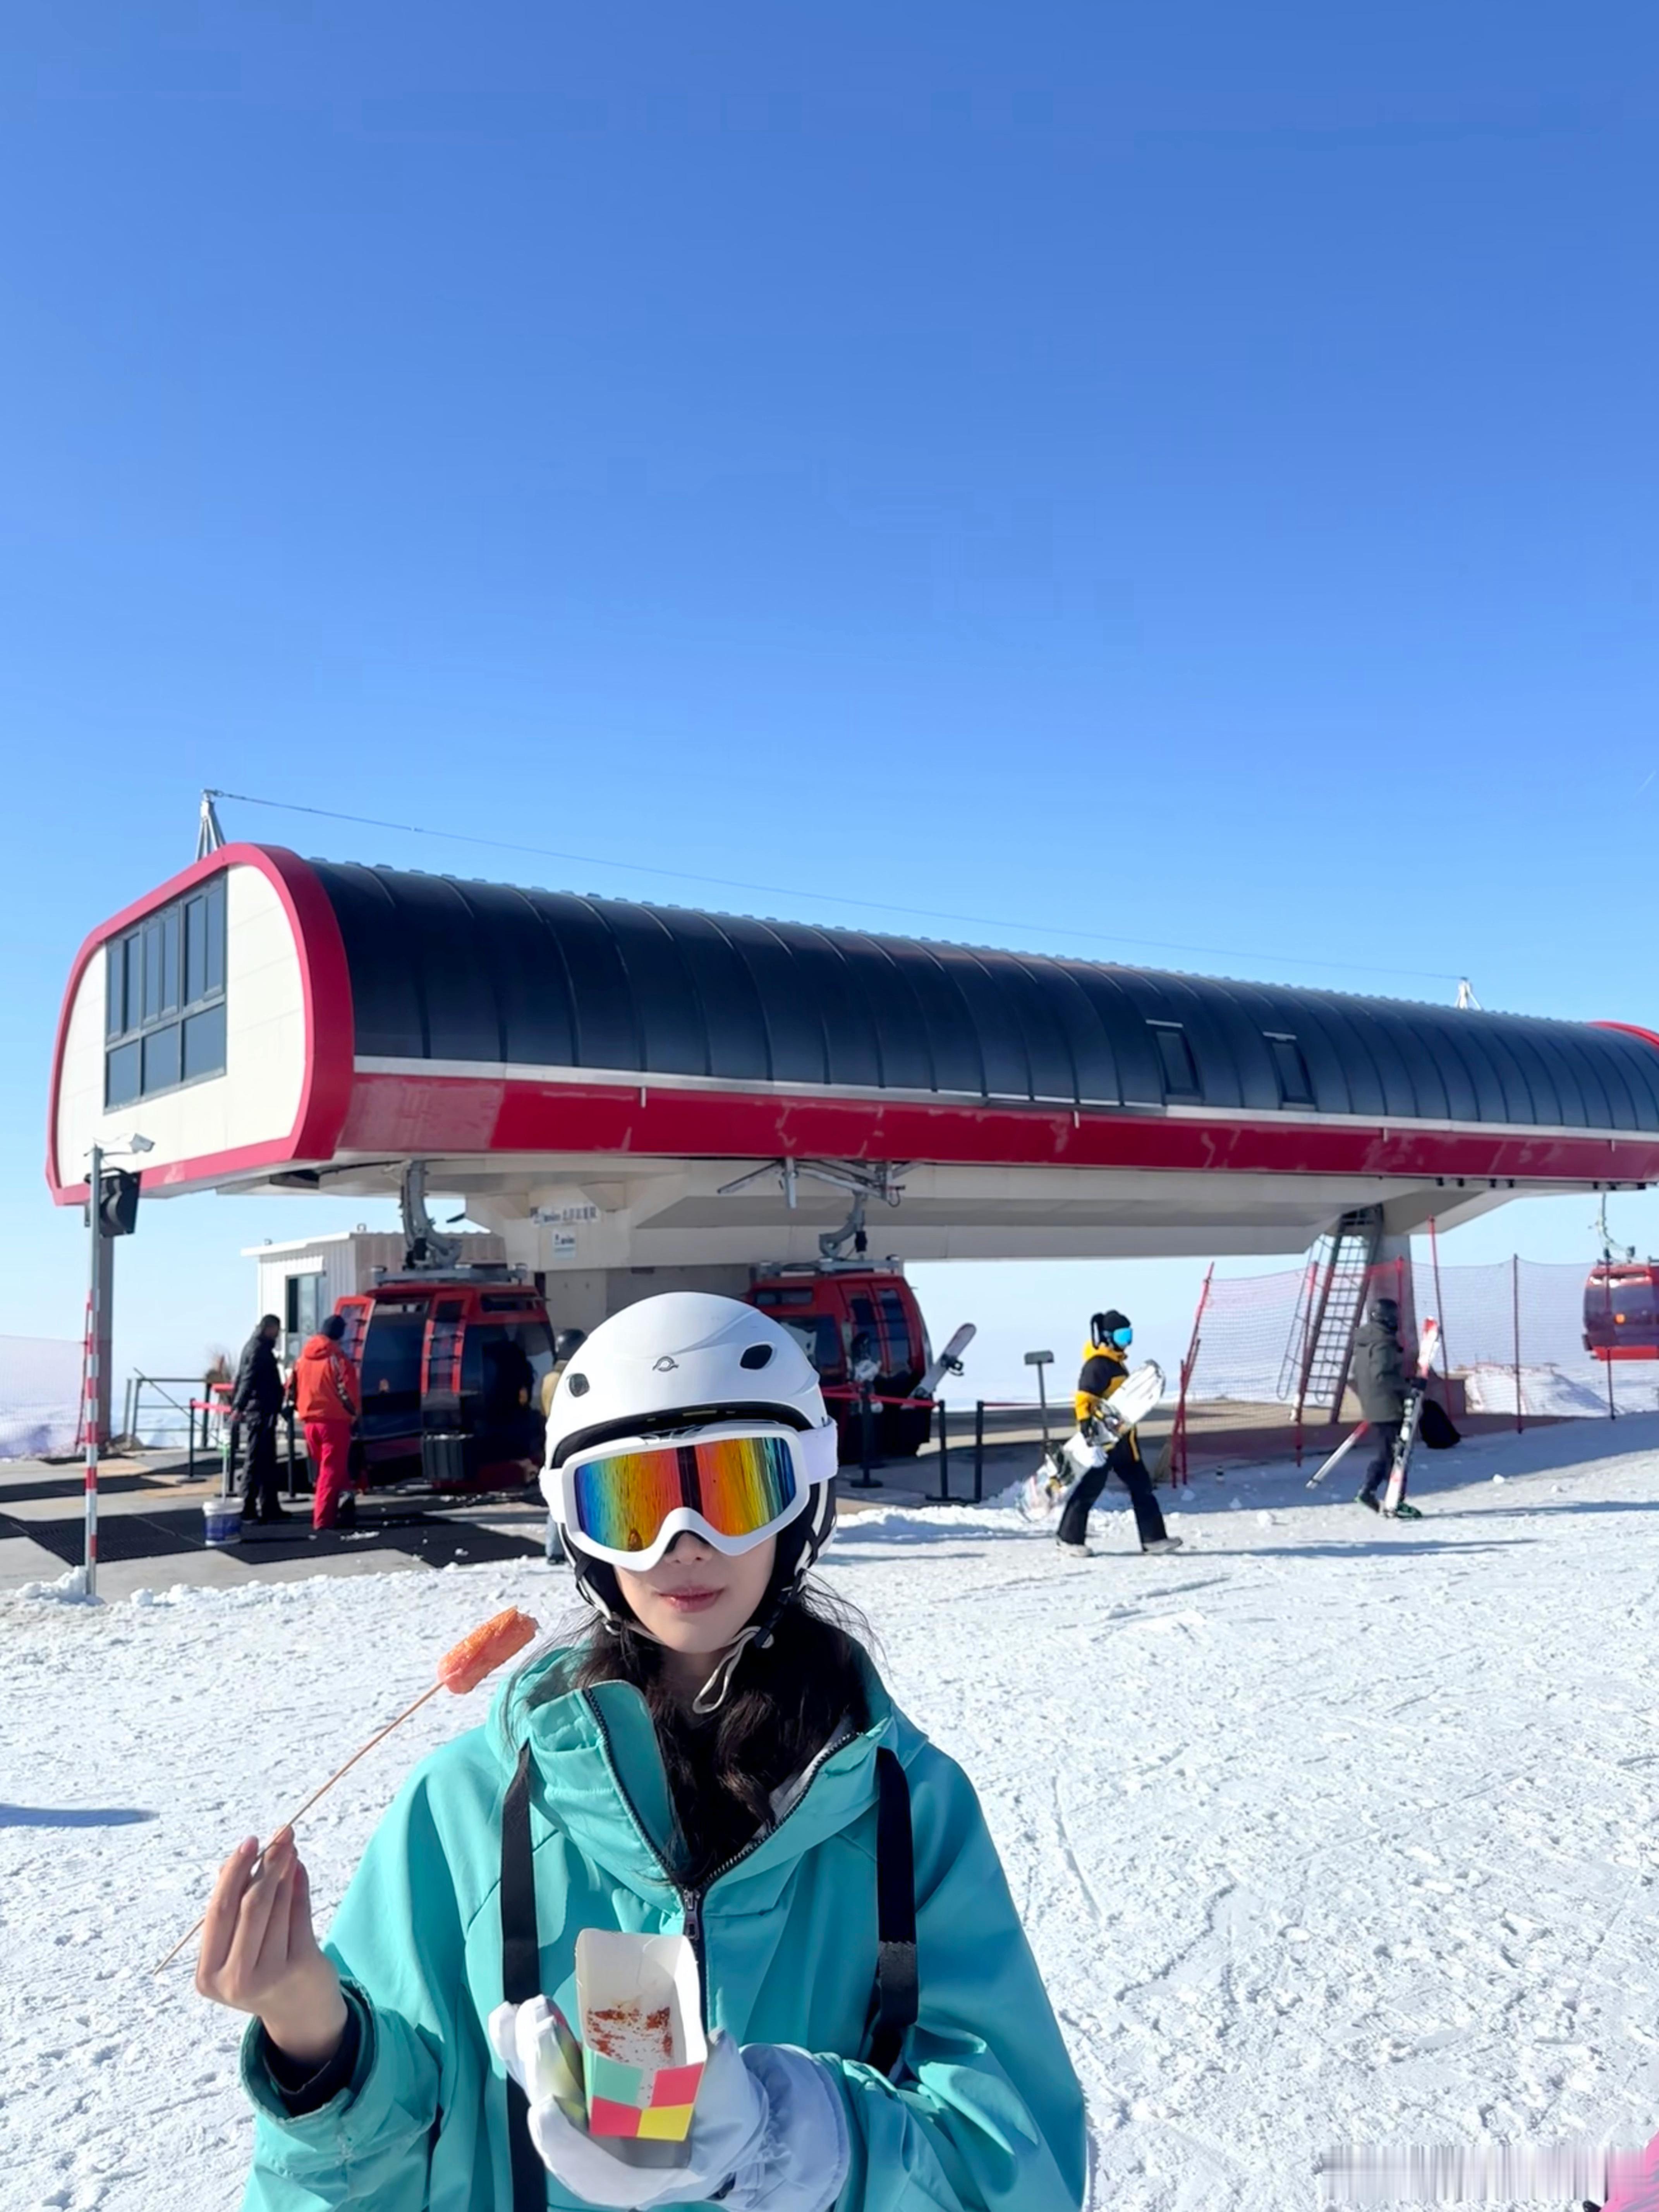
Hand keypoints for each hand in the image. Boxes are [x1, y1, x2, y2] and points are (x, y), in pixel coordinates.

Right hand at [195, 1829, 346, 2070]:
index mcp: (208, 1975)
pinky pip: (299, 1913)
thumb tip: (229, 1863)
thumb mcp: (236, 1947)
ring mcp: (268, 1976)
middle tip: (280, 1834)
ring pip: (277, 1906)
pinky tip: (299, 1869)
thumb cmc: (260, 1969)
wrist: (299, 2012)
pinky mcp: (300, 1966)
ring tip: (289, 1846)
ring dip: (284, 1869)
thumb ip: (232, 1907)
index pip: (218, 1912)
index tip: (249, 1841)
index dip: (234, 1872)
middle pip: (249, 1906)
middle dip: (265, 1864)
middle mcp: (234, 1980)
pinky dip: (299, 1886)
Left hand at [488, 2005, 846, 2211]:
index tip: (544, 2111)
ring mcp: (589, 2121)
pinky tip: (511, 2015)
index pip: (594, 2171)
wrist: (718, 2125)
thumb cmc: (727, 2121)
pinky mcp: (584, 2090)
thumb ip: (721, 2081)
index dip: (567, 2145)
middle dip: (543, 2074)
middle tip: (538, 2024)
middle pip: (560, 2122)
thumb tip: (711, 2045)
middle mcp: (604, 2152)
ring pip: (547, 2094)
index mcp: (641, 2173)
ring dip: (526, 2056)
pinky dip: (529, 2048)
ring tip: (513, 2014)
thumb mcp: (733, 2107)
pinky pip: (551, 2072)